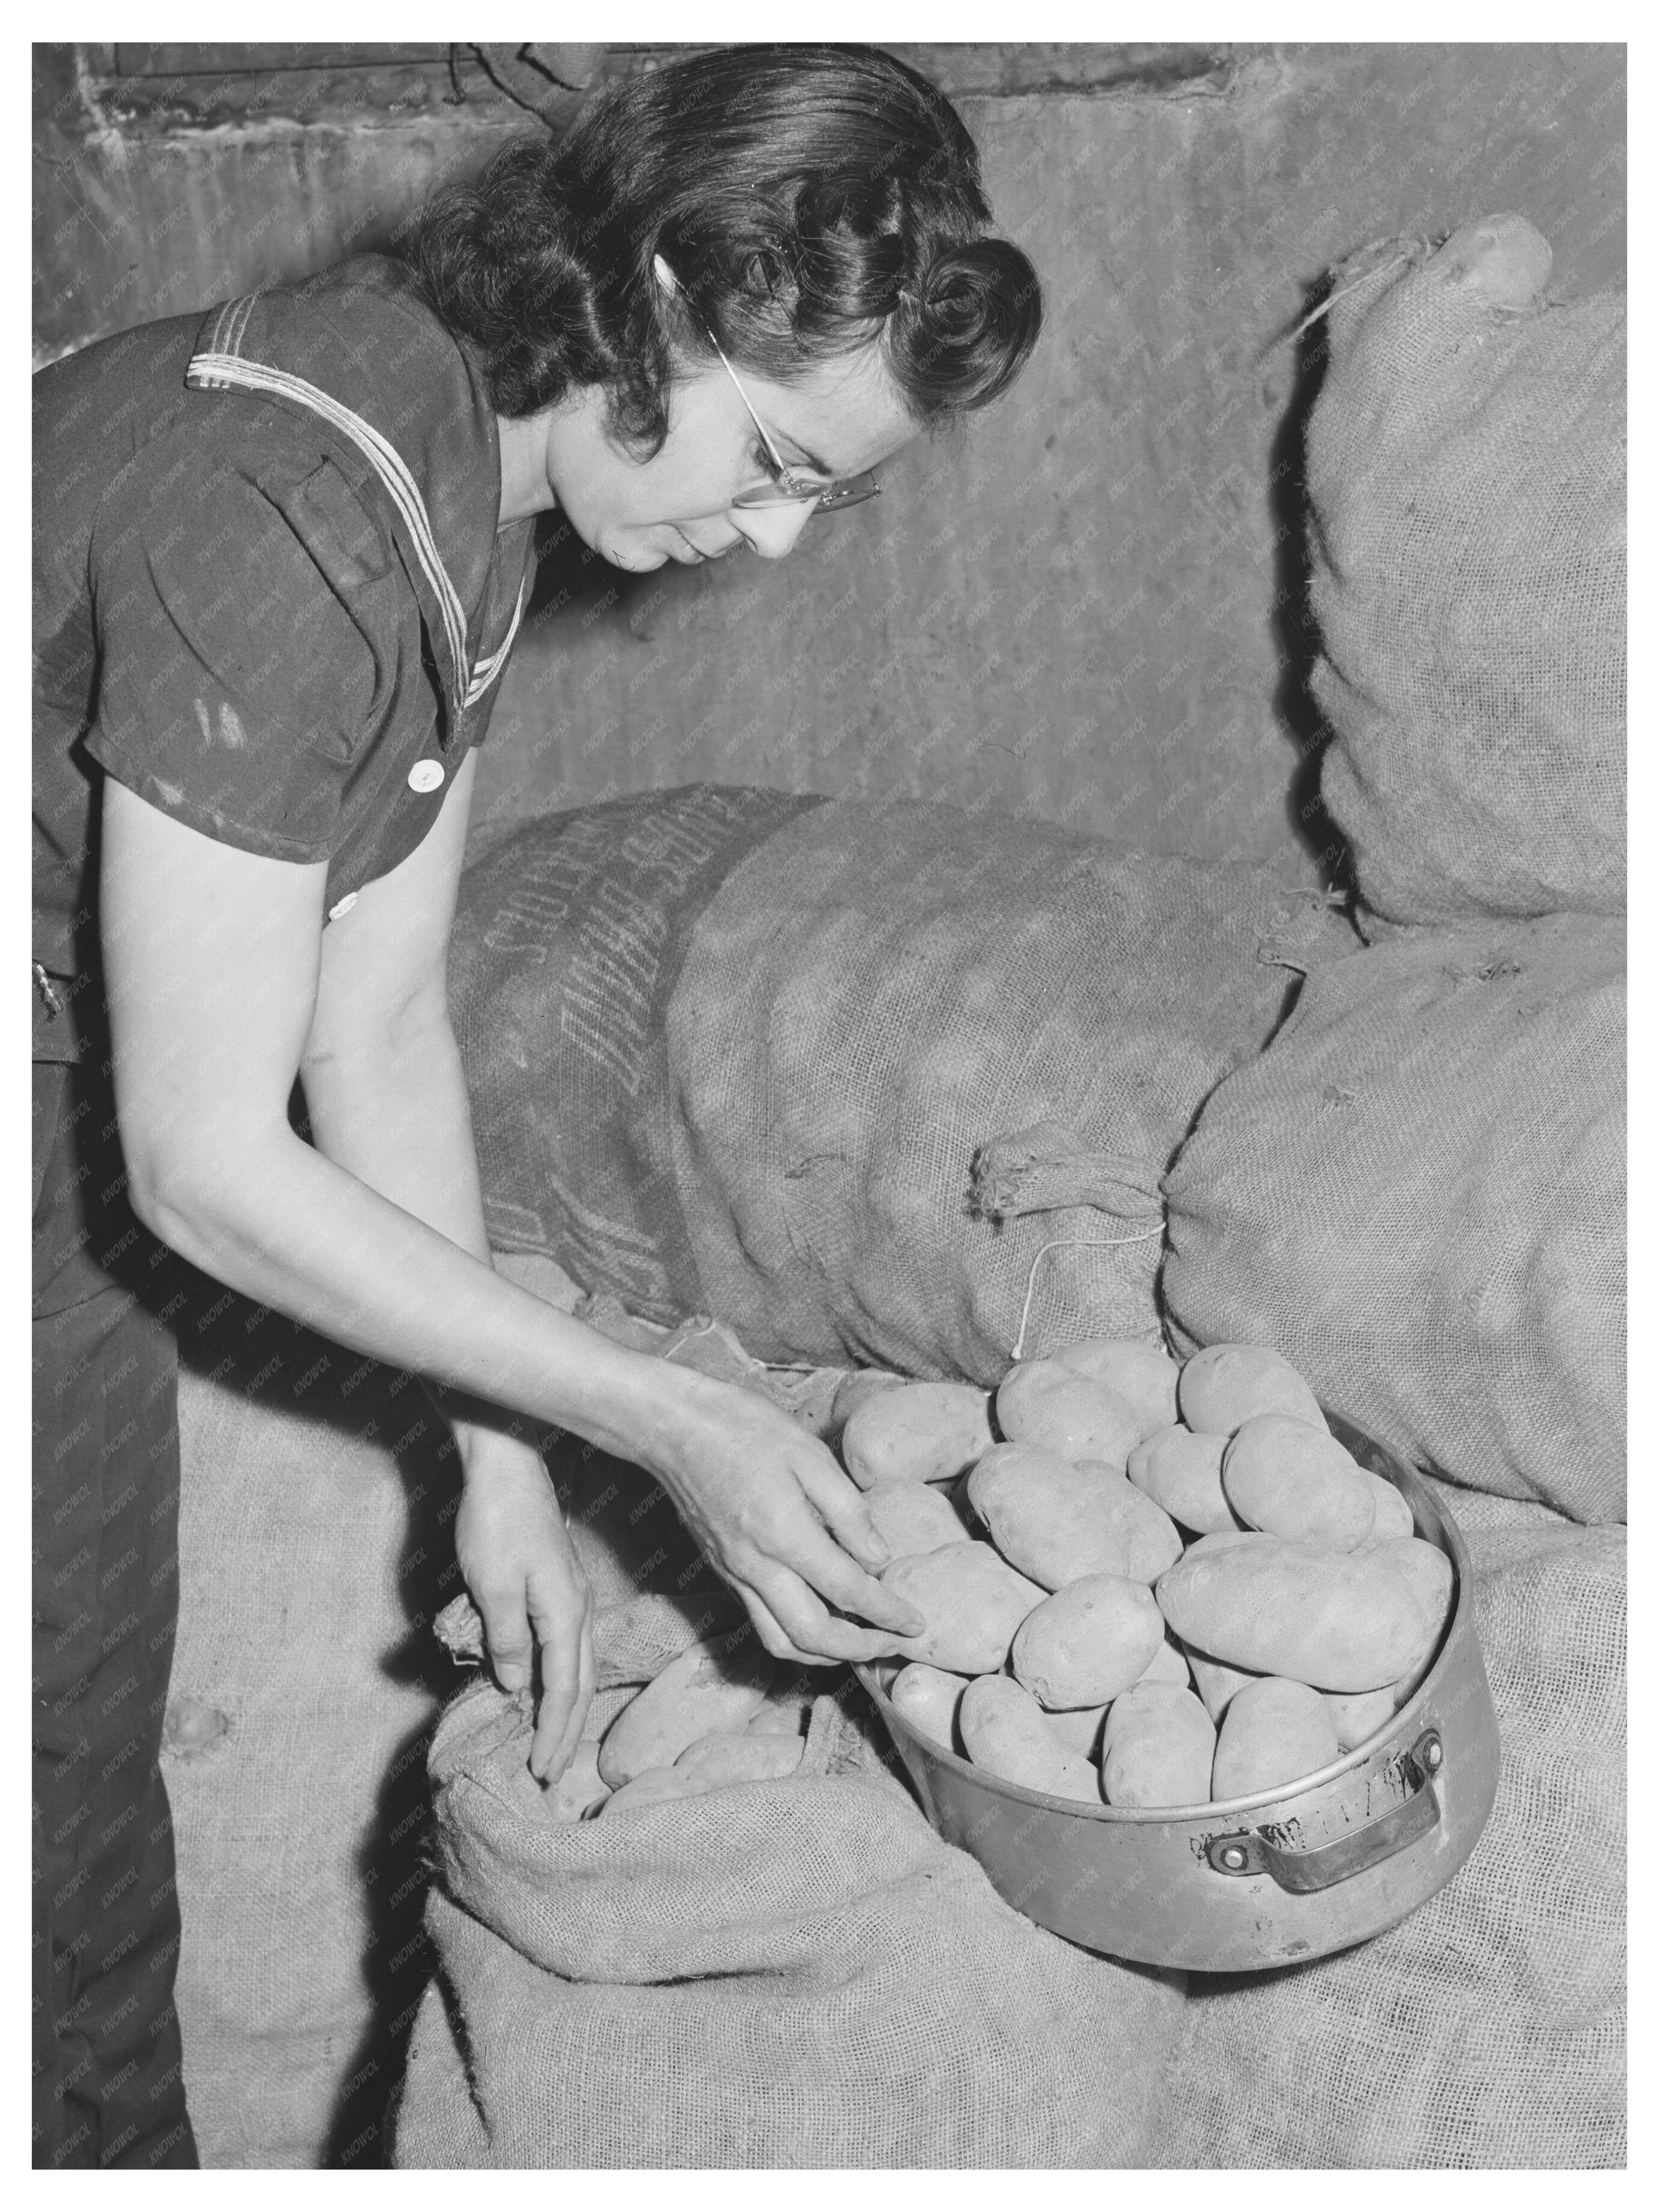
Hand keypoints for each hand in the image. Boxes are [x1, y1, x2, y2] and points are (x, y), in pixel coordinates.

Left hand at [452, 1424, 594, 1782]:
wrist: (506, 1464)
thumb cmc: (496, 1521)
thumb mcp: (491, 1587)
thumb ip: (506, 1640)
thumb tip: (517, 1685)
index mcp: (565, 1612)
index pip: (563, 1689)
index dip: (553, 1732)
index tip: (541, 1771)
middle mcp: (579, 1606)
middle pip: (580, 1682)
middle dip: (567, 1730)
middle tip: (551, 1771)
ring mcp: (573, 1593)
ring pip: (578, 1664)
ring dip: (566, 1706)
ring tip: (551, 1739)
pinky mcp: (559, 1582)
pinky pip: (567, 1644)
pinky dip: (561, 1676)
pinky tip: (545, 1684)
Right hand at [646, 1373, 928, 1666]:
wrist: (675, 1429)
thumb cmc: (744, 1429)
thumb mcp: (809, 1453)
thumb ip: (848, 1510)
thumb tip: (880, 1557)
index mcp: (782, 1532)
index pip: (847, 1590)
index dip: (887, 1613)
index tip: (917, 1623)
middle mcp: (755, 1566)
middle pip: (813, 1635)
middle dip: (862, 1649)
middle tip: (896, 1643)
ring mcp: (735, 1575)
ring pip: (782, 1642)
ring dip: (827, 1655)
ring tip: (861, 1643)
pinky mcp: (724, 1574)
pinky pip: (761, 1624)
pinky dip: (797, 1638)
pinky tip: (821, 1622)